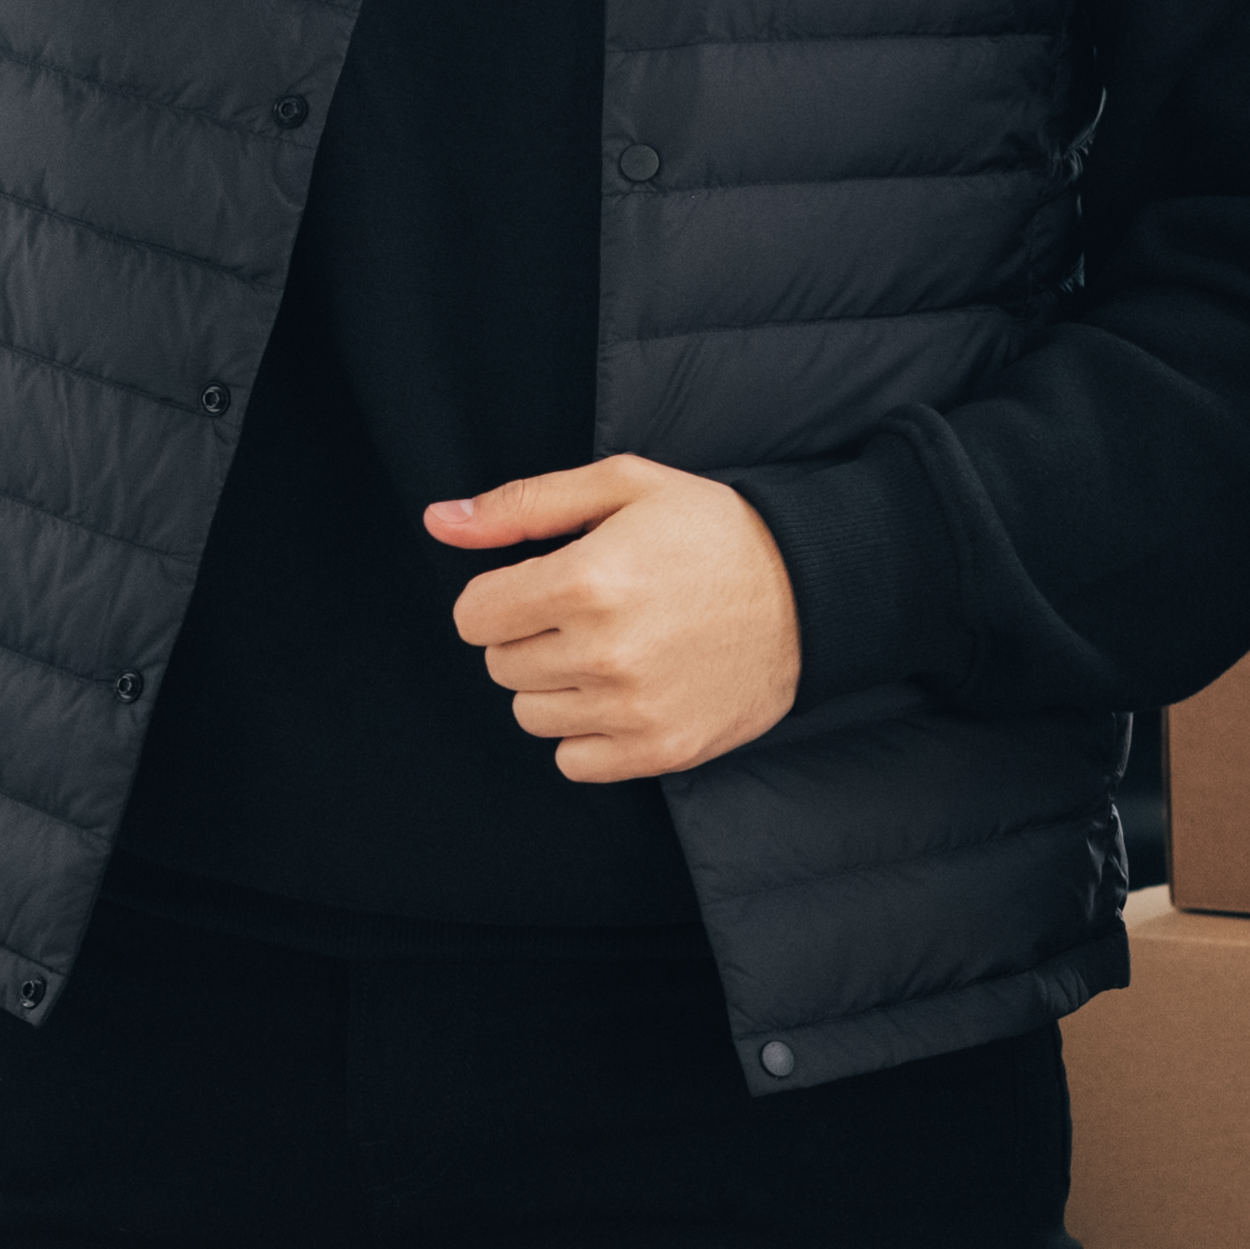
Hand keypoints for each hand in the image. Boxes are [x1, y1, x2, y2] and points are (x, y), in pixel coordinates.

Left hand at [433, 458, 804, 780]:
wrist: (811, 591)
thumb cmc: (712, 531)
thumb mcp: (622, 486)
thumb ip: (522, 506)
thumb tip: (439, 523)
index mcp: (586, 581)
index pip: (472, 618)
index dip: (498, 597)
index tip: (537, 587)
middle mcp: (604, 651)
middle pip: (500, 666)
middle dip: (528, 636)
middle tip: (585, 613)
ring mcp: (633, 709)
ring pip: (530, 715)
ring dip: (555, 685)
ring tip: (608, 650)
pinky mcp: (661, 750)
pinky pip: (572, 761)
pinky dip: (586, 733)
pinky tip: (623, 693)